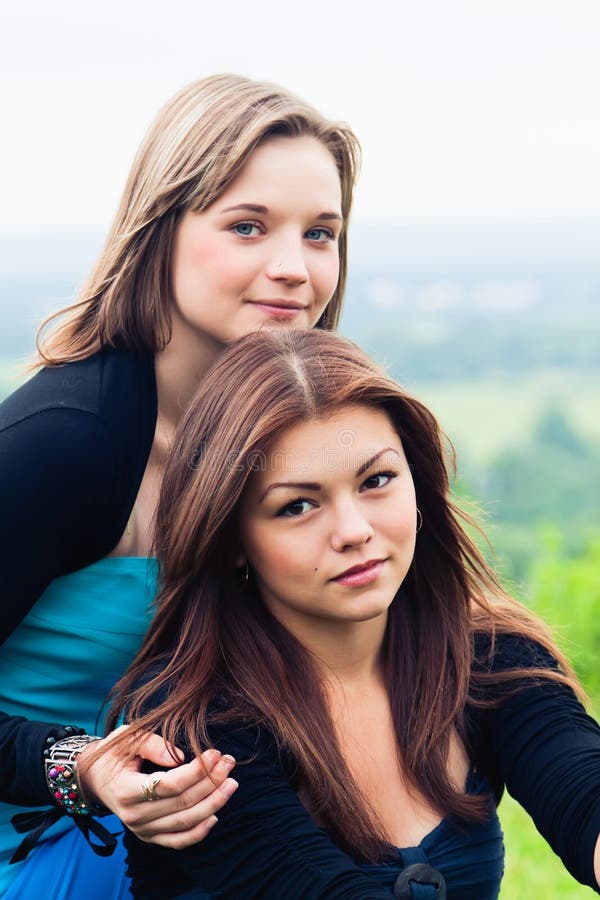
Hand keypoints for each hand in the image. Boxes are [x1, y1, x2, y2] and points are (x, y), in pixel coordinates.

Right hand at [77, 725, 237, 847]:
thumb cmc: (114, 754)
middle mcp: (133, 816)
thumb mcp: (127, 738)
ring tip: (231, 783)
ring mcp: (142, 830)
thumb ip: (153, 744)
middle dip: (211, 782)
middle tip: (229, 763)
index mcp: (126, 790)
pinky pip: (178, 841)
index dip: (196, 771)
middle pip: (181, 804)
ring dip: (213, 803)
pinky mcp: (149, 837)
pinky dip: (199, 832)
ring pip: (184, 823)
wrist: (96, 778)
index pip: (169, 785)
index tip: (214, 753)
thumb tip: (182, 756)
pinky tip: (216, 814)